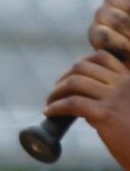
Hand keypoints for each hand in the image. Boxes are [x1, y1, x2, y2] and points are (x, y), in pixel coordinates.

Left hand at [49, 0, 129, 161]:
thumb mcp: (129, 109)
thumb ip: (112, 100)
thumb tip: (84, 102)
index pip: (101, 57)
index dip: (79, 65)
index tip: (68, 78)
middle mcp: (125, 84)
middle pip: (83, 66)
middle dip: (64, 77)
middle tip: (56, 92)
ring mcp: (116, 97)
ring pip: (75, 82)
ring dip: (56, 92)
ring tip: (50, 103)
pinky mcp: (106, 114)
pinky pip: (72, 103)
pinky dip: (56, 106)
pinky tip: (49, 113)